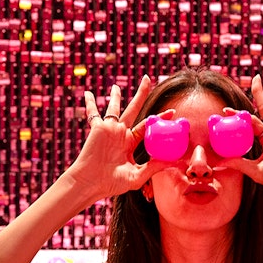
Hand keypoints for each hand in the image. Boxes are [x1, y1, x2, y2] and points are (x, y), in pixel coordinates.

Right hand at [68, 76, 164, 198]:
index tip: (173, 112)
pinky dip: (90, 103)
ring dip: (116, 96)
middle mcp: (120, 134)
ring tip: (116, 86)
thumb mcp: (137, 176)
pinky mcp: (98, 128)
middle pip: (134, 109)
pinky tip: (88, 93)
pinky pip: (93, 113)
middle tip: (148, 79)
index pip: (147, 126)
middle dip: (141, 94)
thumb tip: (174, 161)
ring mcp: (109, 130)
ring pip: (114, 108)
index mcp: (130, 142)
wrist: (92, 183)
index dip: (160, 119)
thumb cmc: (112, 183)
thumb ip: (154, 167)